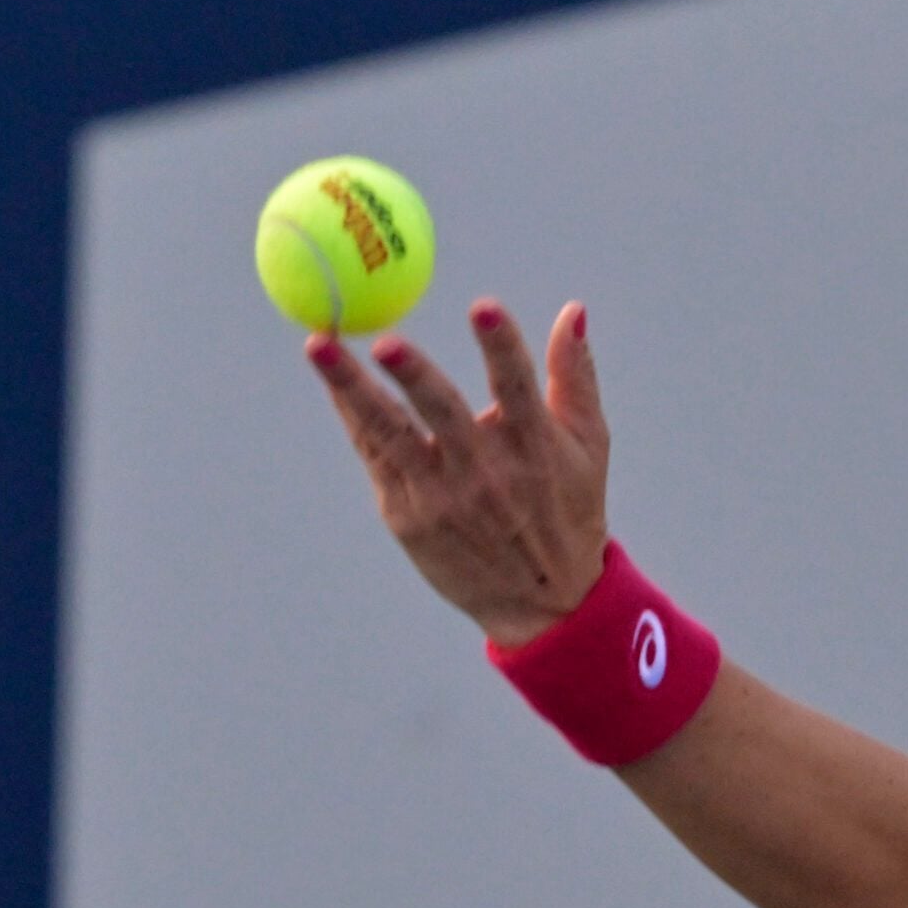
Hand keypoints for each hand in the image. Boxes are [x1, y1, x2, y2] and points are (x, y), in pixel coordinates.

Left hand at [307, 296, 610, 645]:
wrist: (544, 601)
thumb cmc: (568, 507)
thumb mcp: (588, 445)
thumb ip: (575, 375)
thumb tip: (572, 311)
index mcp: (535, 447)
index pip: (518, 387)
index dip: (501, 346)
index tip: (483, 307)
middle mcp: (486, 473)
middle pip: (443, 412)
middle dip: (413, 374)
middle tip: (384, 339)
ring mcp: (442, 497)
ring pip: (390, 433)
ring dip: (351, 387)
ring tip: (319, 346)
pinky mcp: (408, 516)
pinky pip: (375, 455)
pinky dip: (353, 415)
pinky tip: (333, 380)